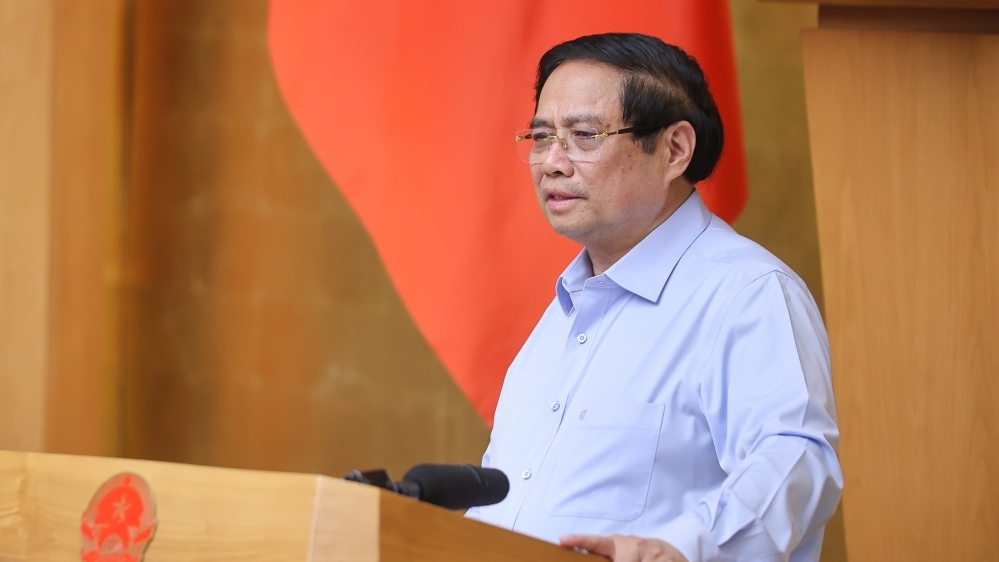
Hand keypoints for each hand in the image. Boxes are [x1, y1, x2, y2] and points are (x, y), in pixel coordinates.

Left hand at [560, 534, 688, 561]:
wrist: (673, 552)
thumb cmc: (642, 556)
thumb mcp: (625, 553)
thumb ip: (608, 554)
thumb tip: (585, 555)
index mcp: (619, 544)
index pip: (597, 542)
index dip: (580, 540)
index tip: (563, 540)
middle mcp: (635, 545)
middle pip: (622, 560)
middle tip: (630, 560)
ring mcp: (653, 552)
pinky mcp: (670, 558)